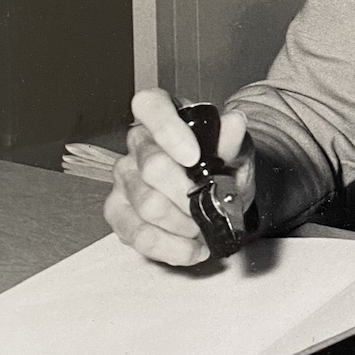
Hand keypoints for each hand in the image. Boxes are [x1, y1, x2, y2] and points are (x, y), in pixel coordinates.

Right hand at [103, 88, 252, 265]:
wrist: (222, 196)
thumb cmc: (224, 165)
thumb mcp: (237, 150)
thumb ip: (232, 139)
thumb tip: (234, 121)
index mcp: (164, 115)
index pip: (150, 105)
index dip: (168, 131)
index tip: (193, 157)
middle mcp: (138, 143)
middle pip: (152, 167)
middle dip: (188, 194)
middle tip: (209, 204)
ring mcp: (124, 177)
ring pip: (147, 206)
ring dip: (183, 223)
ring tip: (203, 227)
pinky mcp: (117, 212)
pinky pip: (137, 235)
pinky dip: (170, 247)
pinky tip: (191, 249)